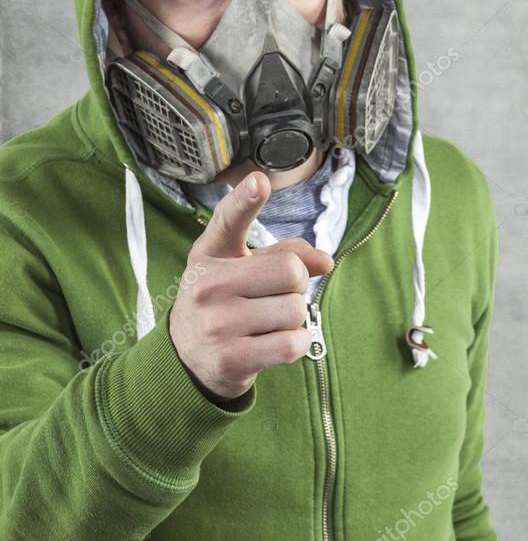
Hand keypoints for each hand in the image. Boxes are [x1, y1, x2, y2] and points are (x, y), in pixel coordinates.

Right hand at [169, 171, 333, 401]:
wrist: (188, 358)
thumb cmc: (223, 302)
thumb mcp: (241, 268)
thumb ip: (285, 254)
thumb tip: (326, 261)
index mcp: (210, 254)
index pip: (228, 220)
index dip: (246, 200)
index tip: (259, 182)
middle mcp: (208, 285)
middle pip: (291, 271)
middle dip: (296, 285)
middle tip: (274, 295)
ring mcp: (217, 323)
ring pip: (295, 310)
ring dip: (294, 318)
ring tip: (267, 322)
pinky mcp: (230, 358)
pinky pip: (292, 343)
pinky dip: (298, 343)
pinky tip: (278, 342)